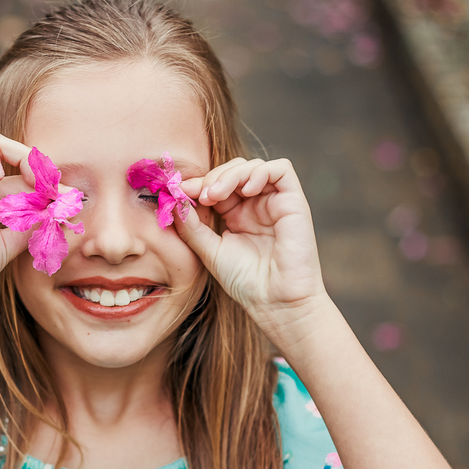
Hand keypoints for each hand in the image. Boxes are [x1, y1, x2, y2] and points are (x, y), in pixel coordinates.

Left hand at [174, 157, 328, 336]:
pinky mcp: (294, 201)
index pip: (216, 185)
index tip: (179, 191)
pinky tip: (245, 191)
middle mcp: (256, 205)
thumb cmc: (245, 282)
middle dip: (212, 177)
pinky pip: (281, 169)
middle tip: (198, 195)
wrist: (275, 302)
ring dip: (230, 174)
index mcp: (236, 215)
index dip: (198, 183)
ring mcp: (275, 202)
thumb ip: (192, 227)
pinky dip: (260, 172)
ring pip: (253, 166)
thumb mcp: (209, 251)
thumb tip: (174, 200)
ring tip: (214, 195)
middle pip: (233, 170)